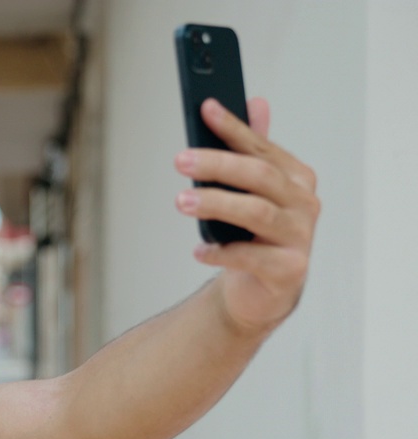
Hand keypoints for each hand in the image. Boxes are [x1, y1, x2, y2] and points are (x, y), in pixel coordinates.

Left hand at [173, 98, 319, 334]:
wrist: (263, 291)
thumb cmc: (253, 236)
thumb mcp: (251, 192)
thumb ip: (254, 150)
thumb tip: (257, 101)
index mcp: (296, 179)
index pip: (261, 148)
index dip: (234, 128)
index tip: (206, 109)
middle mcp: (304, 204)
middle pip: (260, 176)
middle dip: (218, 164)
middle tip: (180, 160)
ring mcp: (300, 237)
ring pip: (257, 213)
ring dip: (216, 204)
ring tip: (181, 202)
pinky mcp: (290, 270)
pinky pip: (251, 257)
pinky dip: (221, 252)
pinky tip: (198, 250)